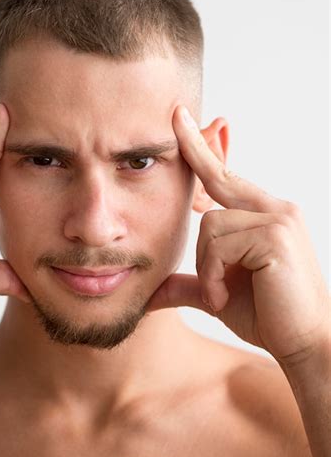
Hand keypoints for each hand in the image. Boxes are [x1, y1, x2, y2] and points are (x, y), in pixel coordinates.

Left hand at [147, 105, 329, 366]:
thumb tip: (152, 291)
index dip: (203, 148)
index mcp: (261, 215)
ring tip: (220, 292)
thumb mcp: (217, 292)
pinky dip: (214, 274)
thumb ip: (188, 284)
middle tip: (174, 112)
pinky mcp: (276, 235)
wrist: (304, 344)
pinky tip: (226, 295)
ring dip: (207, 266)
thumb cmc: (265, 315)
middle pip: (216, 178)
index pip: (224, 176)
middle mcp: (273, 208)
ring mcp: (277, 218)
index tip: (183, 119)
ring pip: (210, 225)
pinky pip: (220, 244)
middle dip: (195, 148)